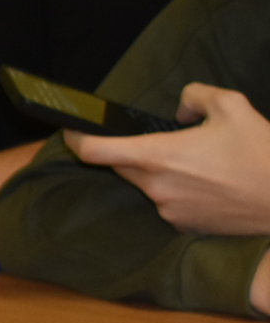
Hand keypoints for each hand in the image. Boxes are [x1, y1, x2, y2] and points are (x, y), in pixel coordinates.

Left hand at [64, 83, 269, 234]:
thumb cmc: (262, 153)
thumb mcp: (232, 106)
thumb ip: (196, 96)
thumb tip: (180, 109)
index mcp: (158, 156)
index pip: (96, 151)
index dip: (76, 139)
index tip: (71, 131)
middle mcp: (156, 187)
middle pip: (120, 166)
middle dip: (126, 152)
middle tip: (154, 139)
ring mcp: (168, 210)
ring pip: (147, 185)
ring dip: (158, 172)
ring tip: (199, 162)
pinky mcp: (183, 226)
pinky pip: (167, 203)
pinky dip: (176, 190)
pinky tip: (207, 183)